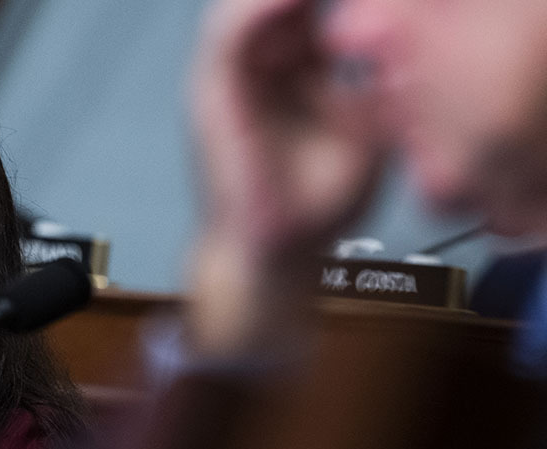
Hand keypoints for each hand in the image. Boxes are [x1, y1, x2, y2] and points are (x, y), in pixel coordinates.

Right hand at [187, 0, 384, 356]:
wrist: (279, 256)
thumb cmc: (316, 208)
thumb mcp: (370, 127)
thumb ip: (377, 80)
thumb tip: (403, 41)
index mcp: (290, 71)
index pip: (305, 3)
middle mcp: (253, 68)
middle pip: (272, 1)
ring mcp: (228, 79)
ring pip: (243, 5)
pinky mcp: (212, 96)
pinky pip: (228, 34)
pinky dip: (260, 8)